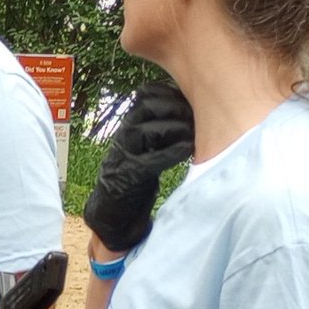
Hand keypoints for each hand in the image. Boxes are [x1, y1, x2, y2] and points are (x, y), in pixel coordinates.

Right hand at [83, 83, 193, 251]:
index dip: (169, 92)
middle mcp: (123, 137)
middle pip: (147, 106)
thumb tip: (188, 111)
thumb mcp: (144, 149)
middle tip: (197, 114)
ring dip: (176, 127)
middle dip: (175, 106)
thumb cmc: (133, 181)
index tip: (191, 97)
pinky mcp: (129, 176)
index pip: (145, 95)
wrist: (110, 216)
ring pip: (148, 129)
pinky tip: (188, 150)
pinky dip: (172, 152)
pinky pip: (152, 159)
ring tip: (196, 131)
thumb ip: (157, 130)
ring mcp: (124, 155)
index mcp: (127, 127)